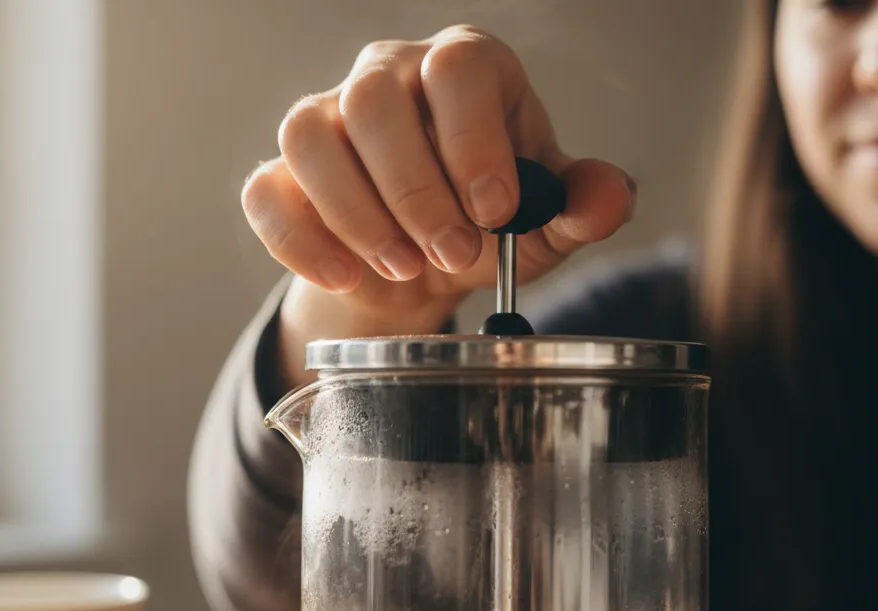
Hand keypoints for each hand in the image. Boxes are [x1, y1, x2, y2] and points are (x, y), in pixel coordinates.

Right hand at [241, 26, 636, 384]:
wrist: (426, 264)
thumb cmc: (489, 222)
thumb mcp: (546, 219)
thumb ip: (582, 205)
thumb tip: (610, 197)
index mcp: (465, 69)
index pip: (457, 68)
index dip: (473, 139)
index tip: (496, 211)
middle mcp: (389, 76)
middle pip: (375, 100)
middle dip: (416, 192)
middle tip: (453, 255)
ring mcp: (328, 118)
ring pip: (309, 136)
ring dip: (356, 214)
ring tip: (402, 269)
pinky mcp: (283, 173)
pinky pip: (267, 192)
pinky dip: (301, 242)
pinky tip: (347, 276)